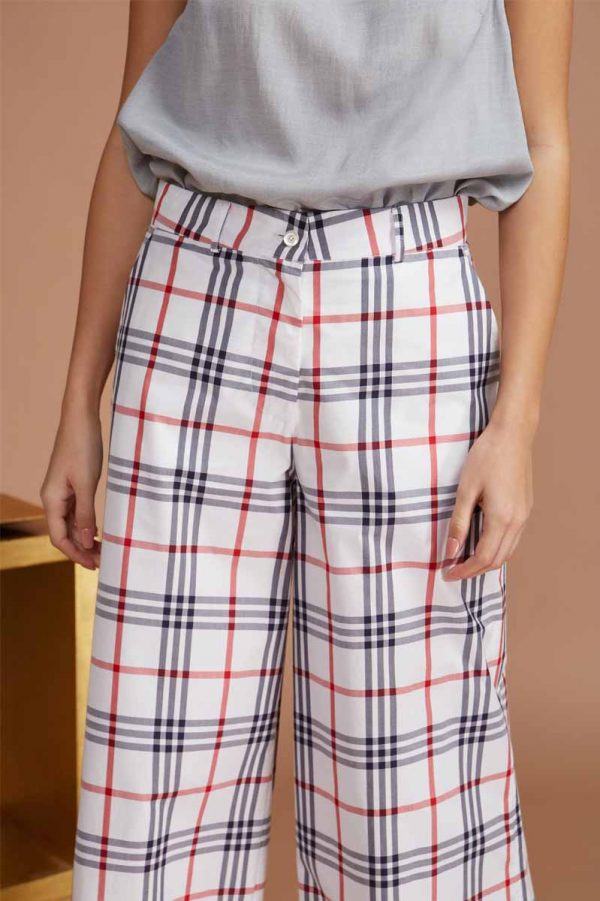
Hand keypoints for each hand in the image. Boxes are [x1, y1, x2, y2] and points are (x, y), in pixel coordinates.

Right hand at [40, 406, 102, 569]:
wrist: (81, 418)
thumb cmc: (82, 447)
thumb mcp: (86, 483)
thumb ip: (86, 514)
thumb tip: (86, 542)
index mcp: (52, 499)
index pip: (59, 537)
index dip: (75, 553)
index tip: (94, 565)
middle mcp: (53, 498)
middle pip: (65, 533)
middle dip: (83, 549)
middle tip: (104, 561)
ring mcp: (62, 491)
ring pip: (72, 523)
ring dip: (86, 538)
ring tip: (105, 550)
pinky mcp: (72, 484)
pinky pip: (77, 511)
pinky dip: (87, 524)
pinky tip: (99, 531)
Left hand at [442, 418, 533, 580]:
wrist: (513, 435)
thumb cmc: (486, 457)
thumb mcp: (465, 490)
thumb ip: (458, 523)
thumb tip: (450, 551)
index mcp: (502, 518)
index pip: (483, 558)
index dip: (464, 570)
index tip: (447, 574)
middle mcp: (518, 521)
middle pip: (497, 560)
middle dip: (475, 570)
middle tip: (453, 571)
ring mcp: (525, 515)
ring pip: (508, 552)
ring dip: (487, 561)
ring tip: (465, 561)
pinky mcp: (526, 508)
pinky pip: (513, 539)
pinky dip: (498, 548)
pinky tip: (482, 543)